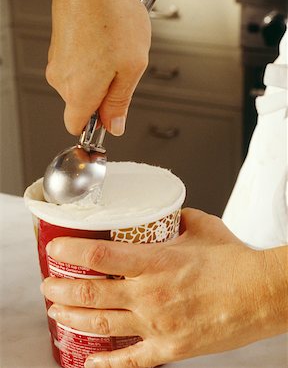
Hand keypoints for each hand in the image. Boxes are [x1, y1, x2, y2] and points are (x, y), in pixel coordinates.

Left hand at [41, 209, 286, 366]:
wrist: (263, 293)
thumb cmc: (235, 261)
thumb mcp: (202, 227)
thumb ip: (178, 219)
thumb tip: (166, 216)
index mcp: (156, 261)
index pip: (99, 256)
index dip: (71, 253)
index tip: (56, 249)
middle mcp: (151, 294)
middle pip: (92, 293)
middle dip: (61, 289)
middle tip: (49, 284)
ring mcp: (158, 324)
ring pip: (102, 325)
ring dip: (73, 318)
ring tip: (56, 312)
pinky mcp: (171, 348)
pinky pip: (131, 361)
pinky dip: (107, 364)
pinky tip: (89, 362)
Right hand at [46, 0, 150, 135]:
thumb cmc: (112, 16)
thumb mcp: (131, 68)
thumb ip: (121, 102)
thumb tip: (115, 125)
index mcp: (78, 92)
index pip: (77, 126)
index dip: (96, 124)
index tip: (111, 116)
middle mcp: (60, 80)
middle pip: (81, 103)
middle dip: (103, 93)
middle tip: (123, 69)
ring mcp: (56, 60)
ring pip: (80, 81)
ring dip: (99, 72)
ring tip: (115, 48)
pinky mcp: (58, 44)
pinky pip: (77, 62)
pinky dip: (91, 56)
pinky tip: (105, 37)